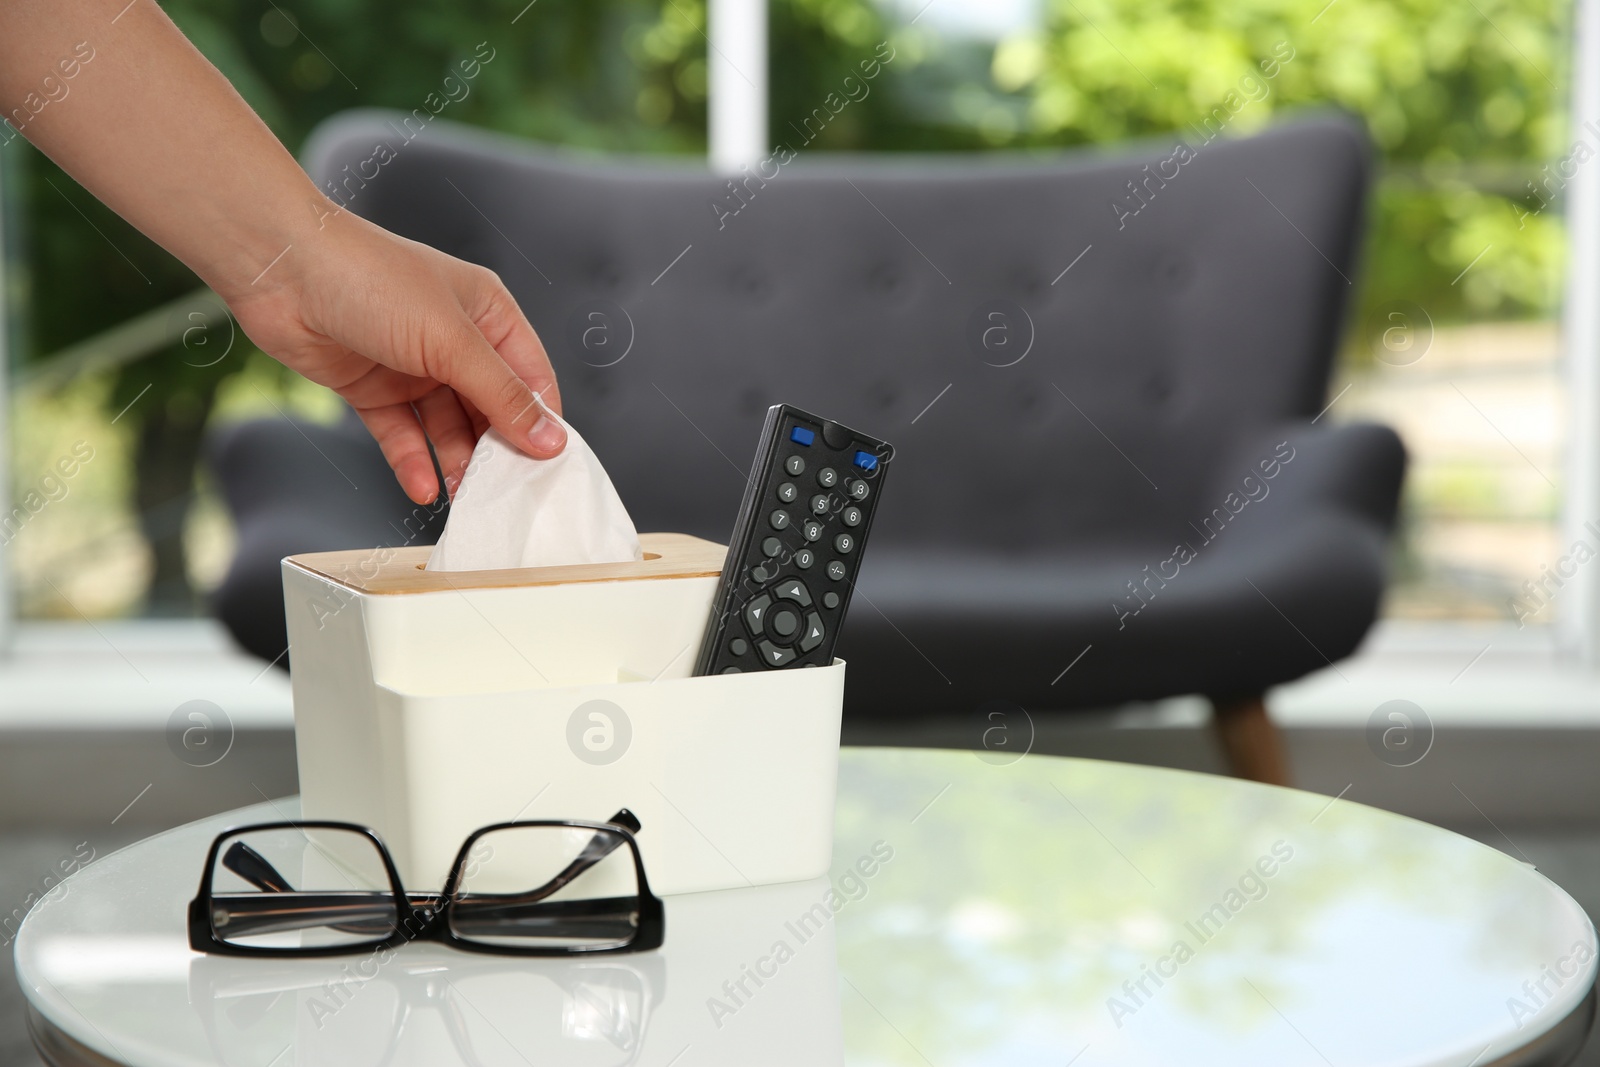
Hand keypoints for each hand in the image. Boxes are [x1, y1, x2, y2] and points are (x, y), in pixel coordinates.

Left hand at [221, 212, 565, 504]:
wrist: (280, 271)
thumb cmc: (369, 278)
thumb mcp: (451, 340)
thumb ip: (502, 394)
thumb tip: (550, 438)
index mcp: (487, 313)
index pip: (530, 377)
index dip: (542, 420)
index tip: (549, 465)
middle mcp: (453, 340)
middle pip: (490, 407)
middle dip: (497, 448)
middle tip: (505, 489)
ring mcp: (412, 366)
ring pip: (448, 426)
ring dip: (456, 460)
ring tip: (463, 493)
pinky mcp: (372, 388)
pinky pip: (402, 434)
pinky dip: (413, 462)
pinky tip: (423, 486)